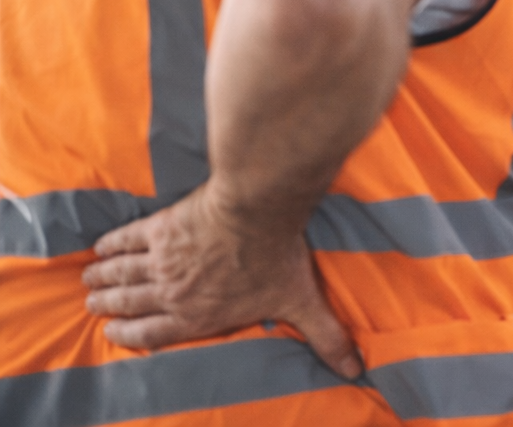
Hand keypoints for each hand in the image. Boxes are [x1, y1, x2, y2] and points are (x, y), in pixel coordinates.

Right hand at [81, 185, 360, 377]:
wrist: (260, 209)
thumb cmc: (279, 257)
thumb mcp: (304, 302)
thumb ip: (327, 337)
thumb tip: (357, 369)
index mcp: (198, 315)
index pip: (153, 334)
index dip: (129, 336)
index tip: (112, 333)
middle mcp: (173, 291)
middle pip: (130, 303)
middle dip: (110, 306)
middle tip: (94, 304)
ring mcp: (163, 259)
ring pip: (122, 273)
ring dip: (104, 278)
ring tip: (90, 278)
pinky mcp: (161, 227)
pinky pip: (126, 239)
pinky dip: (111, 244)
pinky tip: (101, 245)